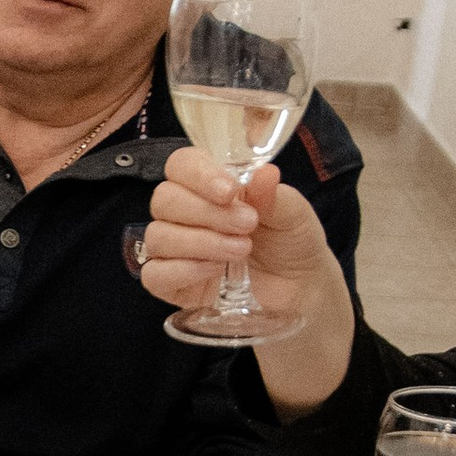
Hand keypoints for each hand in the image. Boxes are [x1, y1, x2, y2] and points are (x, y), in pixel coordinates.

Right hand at [132, 153, 328, 327]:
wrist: (301, 290)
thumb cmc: (292, 243)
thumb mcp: (293, 214)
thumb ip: (273, 195)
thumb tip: (263, 173)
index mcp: (210, 185)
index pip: (181, 165)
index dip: (198, 174)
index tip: (230, 191)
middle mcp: (187, 213)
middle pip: (164, 199)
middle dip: (206, 212)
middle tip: (248, 224)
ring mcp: (176, 250)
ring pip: (158, 236)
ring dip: (201, 242)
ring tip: (241, 250)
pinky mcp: (173, 285)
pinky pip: (155, 274)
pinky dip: (183, 270)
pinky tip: (214, 271)